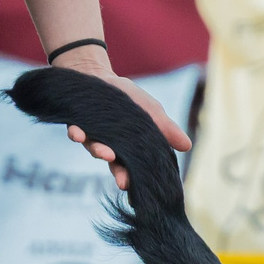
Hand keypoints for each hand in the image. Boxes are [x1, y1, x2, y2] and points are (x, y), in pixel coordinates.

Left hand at [57, 52, 190, 190]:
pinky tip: (79, 134)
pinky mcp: (77, 125)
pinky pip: (76, 133)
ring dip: (100, 153)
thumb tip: (188, 146)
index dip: (140, 176)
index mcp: (129, 147)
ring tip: (106, 154)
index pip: (136, 166)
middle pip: (115, 164)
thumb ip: (165, 128)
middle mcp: (110, 146)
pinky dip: (77, 134)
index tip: (145, 186)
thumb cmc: (127, 97)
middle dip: (120, 174)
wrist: (98, 77)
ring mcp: (92, 137)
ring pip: (96, 150)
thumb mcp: (151, 111)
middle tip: (124, 183)